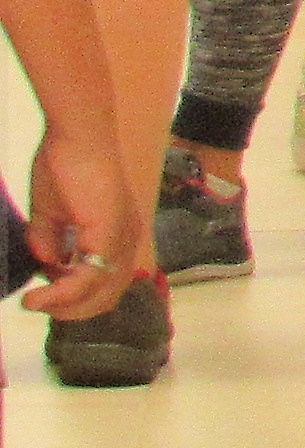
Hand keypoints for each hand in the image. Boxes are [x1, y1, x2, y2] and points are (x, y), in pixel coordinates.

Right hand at [15, 125, 135, 323]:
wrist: (75, 137)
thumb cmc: (64, 168)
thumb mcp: (51, 216)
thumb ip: (50, 244)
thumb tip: (49, 267)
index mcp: (118, 234)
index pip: (106, 284)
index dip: (75, 300)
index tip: (43, 298)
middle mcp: (127, 239)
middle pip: (106, 296)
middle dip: (69, 310)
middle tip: (38, 305)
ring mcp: (121, 238)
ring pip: (99, 293)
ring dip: (64, 306)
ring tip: (35, 302)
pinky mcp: (109, 234)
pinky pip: (88, 278)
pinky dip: (62, 295)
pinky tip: (37, 297)